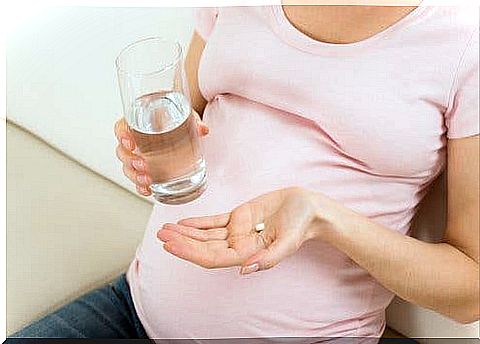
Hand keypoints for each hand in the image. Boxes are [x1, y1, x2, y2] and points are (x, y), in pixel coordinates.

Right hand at [114, 110, 208, 195]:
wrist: (181, 127)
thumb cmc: (176, 119)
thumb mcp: (184, 117)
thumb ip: (193, 122)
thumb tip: (203, 129)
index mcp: (137, 123)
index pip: (121, 128)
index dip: (121, 135)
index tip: (129, 143)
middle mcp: (134, 140)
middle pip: (122, 151)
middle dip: (130, 160)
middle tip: (143, 165)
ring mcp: (137, 156)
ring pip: (127, 167)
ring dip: (135, 175)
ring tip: (147, 180)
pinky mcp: (144, 169)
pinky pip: (136, 179)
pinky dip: (140, 186)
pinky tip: (147, 190)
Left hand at [157, 187, 332, 273]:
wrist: (308, 208)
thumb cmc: (301, 225)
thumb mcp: (288, 242)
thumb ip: (268, 258)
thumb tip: (244, 270)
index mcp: (248, 253)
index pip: (213, 257)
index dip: (190, 252)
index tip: (171, 245)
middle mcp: (239, 244)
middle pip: (204, 246)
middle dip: (182, 242)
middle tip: (161, 236)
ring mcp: (237, 230)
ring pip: (206, 234)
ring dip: (185, 232)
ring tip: (165, 229)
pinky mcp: (239, 216)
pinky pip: (215, 221)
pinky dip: (198, 222)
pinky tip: (184, 222)